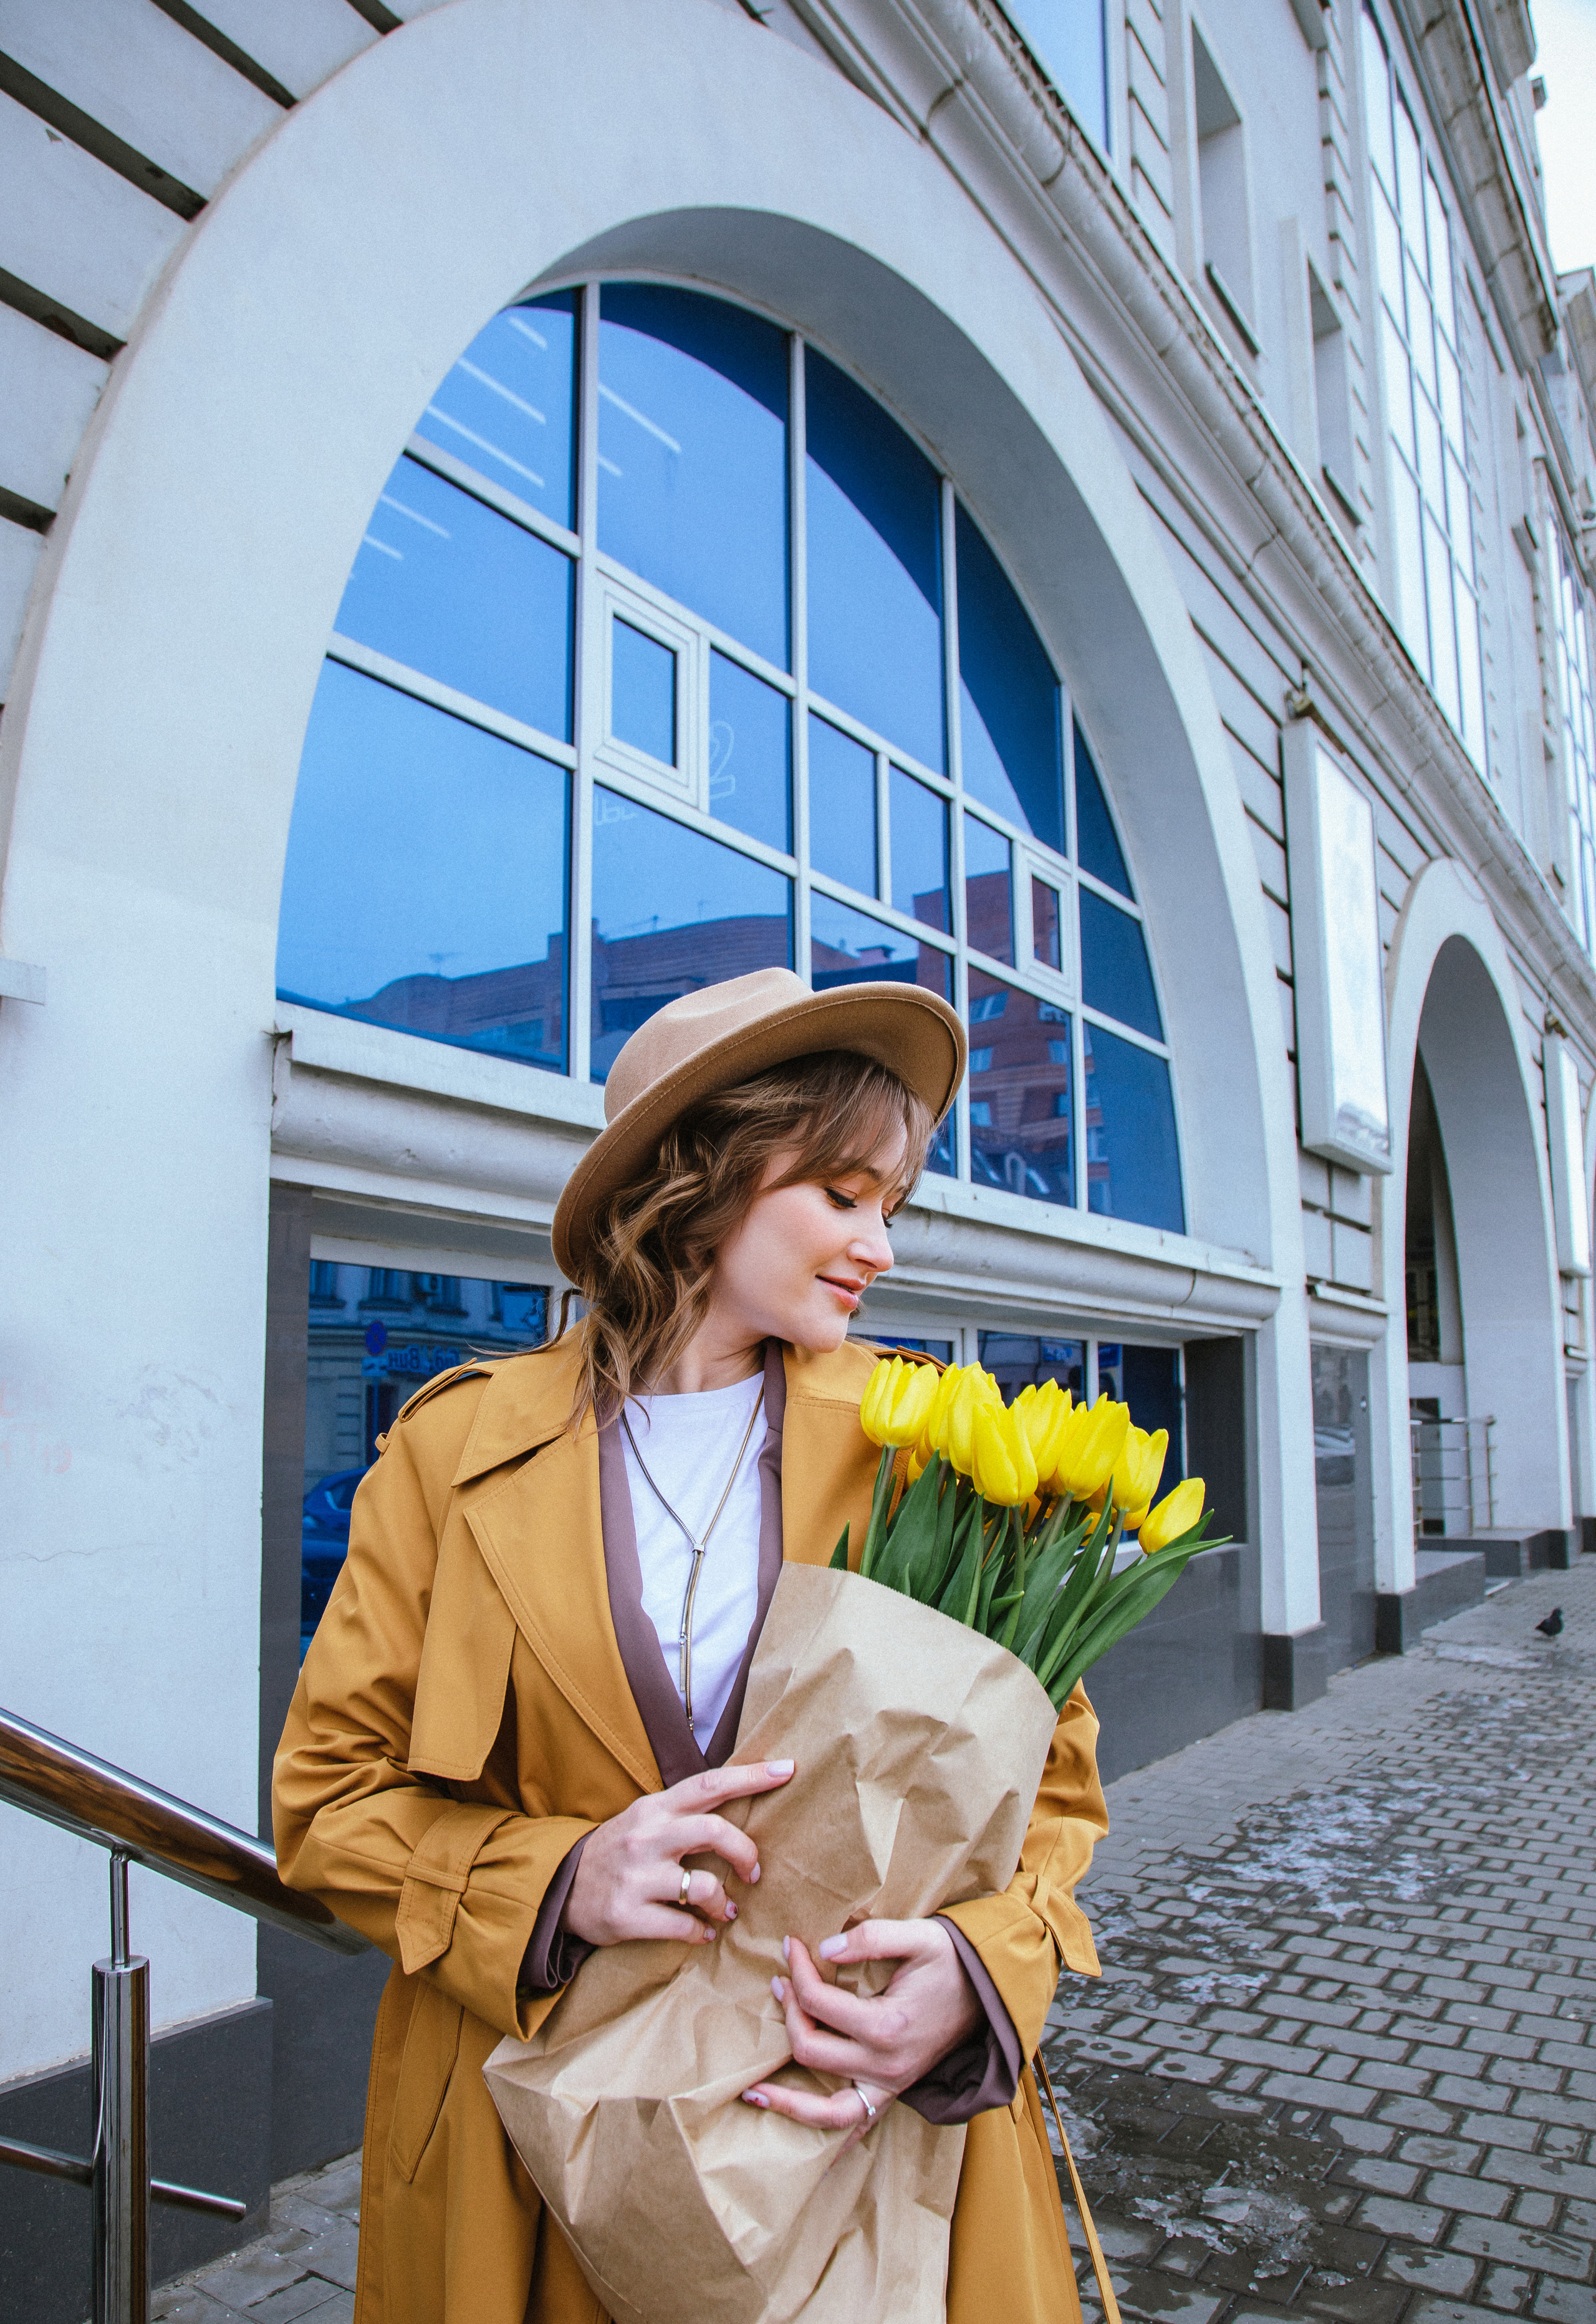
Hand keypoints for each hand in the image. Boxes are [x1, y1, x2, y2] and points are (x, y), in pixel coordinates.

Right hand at [560, 1760, 793, 1947]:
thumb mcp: (645, 1820)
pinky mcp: (628, 1915)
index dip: (750, 1777)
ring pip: (702, 1885)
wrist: (561, 1887)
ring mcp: (636, 1876)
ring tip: (725, 1909)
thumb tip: (740, 1812)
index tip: (787, 1770)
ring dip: (723, 1901)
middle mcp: (647, 1836)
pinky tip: (701, 1931)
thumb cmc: (618, 1851)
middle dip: (745, 1852)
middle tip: (753, 1871)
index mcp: (655, 1809)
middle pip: (713, 1831)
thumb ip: (685, 1814)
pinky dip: (701, 1932)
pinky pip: (683, 1926)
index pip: (709, 1784)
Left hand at [741, 1918, 981, 2135]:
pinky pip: (852, 2121)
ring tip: (754, 2093)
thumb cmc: (953, 1960)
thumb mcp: (920, 1935)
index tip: (790, 1945)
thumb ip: (871, 1939)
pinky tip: (795, 2121)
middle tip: (781, 1981)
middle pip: (811, 2049)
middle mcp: (886, 2065)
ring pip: (827, 2110)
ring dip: (788, 2101)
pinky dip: (821, 2125)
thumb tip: (826, 1949)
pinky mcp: (892, 2092)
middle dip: (789, 2013)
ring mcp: (889, 2085)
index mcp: (889, 2025)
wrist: (990, 1991)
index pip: (819, 2003)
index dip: (797, 1972)